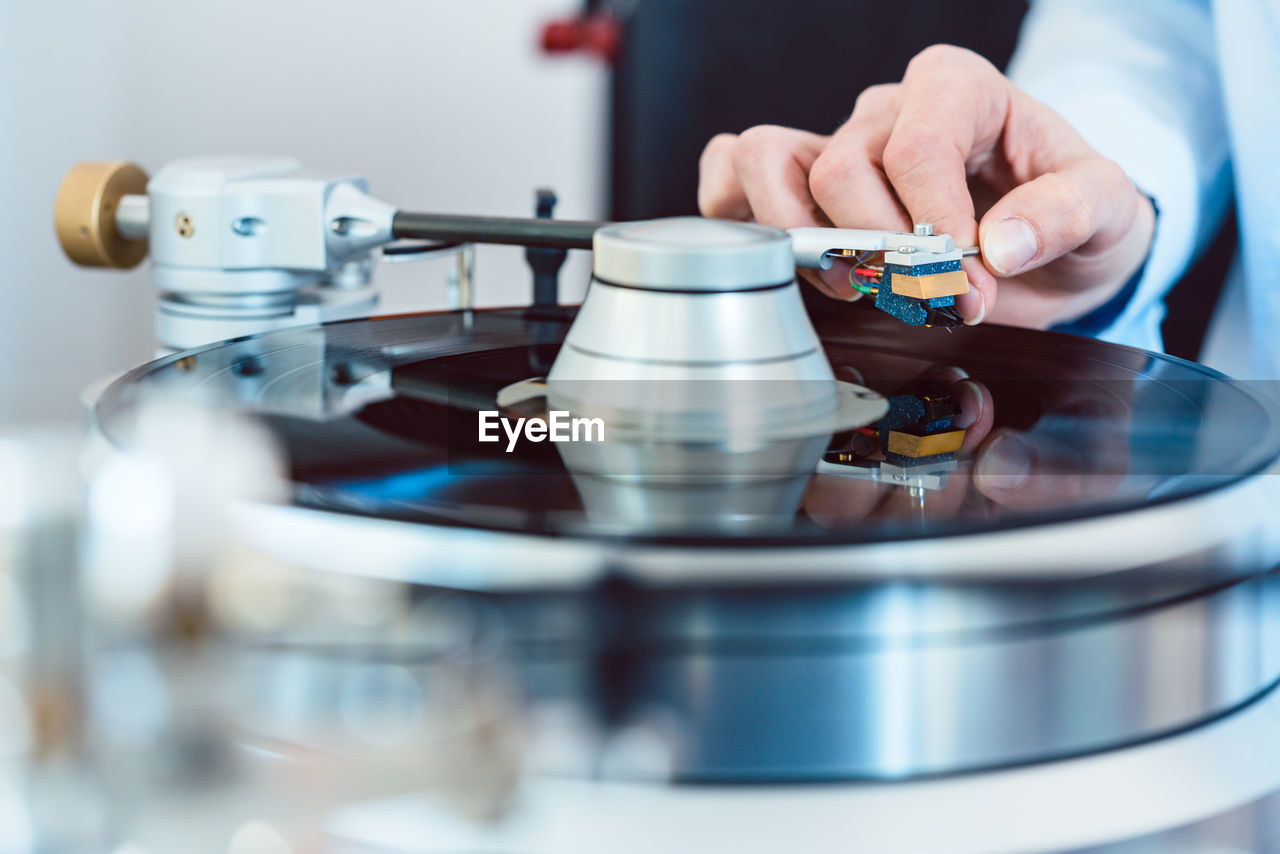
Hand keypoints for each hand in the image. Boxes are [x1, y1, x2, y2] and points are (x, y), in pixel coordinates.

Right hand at [698, 45, 1155, 326]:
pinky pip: (729, 172)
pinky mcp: (800, 189)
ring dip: (802, 242)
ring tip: (859, 289)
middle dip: (882, 252)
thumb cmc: (1070, 216)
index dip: (930, 219)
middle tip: (936, 301)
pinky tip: (789, 260)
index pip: (917, 141)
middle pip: (840, 168)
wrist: (1050, 247)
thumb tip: (1000, 245)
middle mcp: (888, 111)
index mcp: (960, 90)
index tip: (965, 277)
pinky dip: (738, 215)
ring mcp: (835, 146)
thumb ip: (1068, 214)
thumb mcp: (1106, 210)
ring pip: (766, 163)